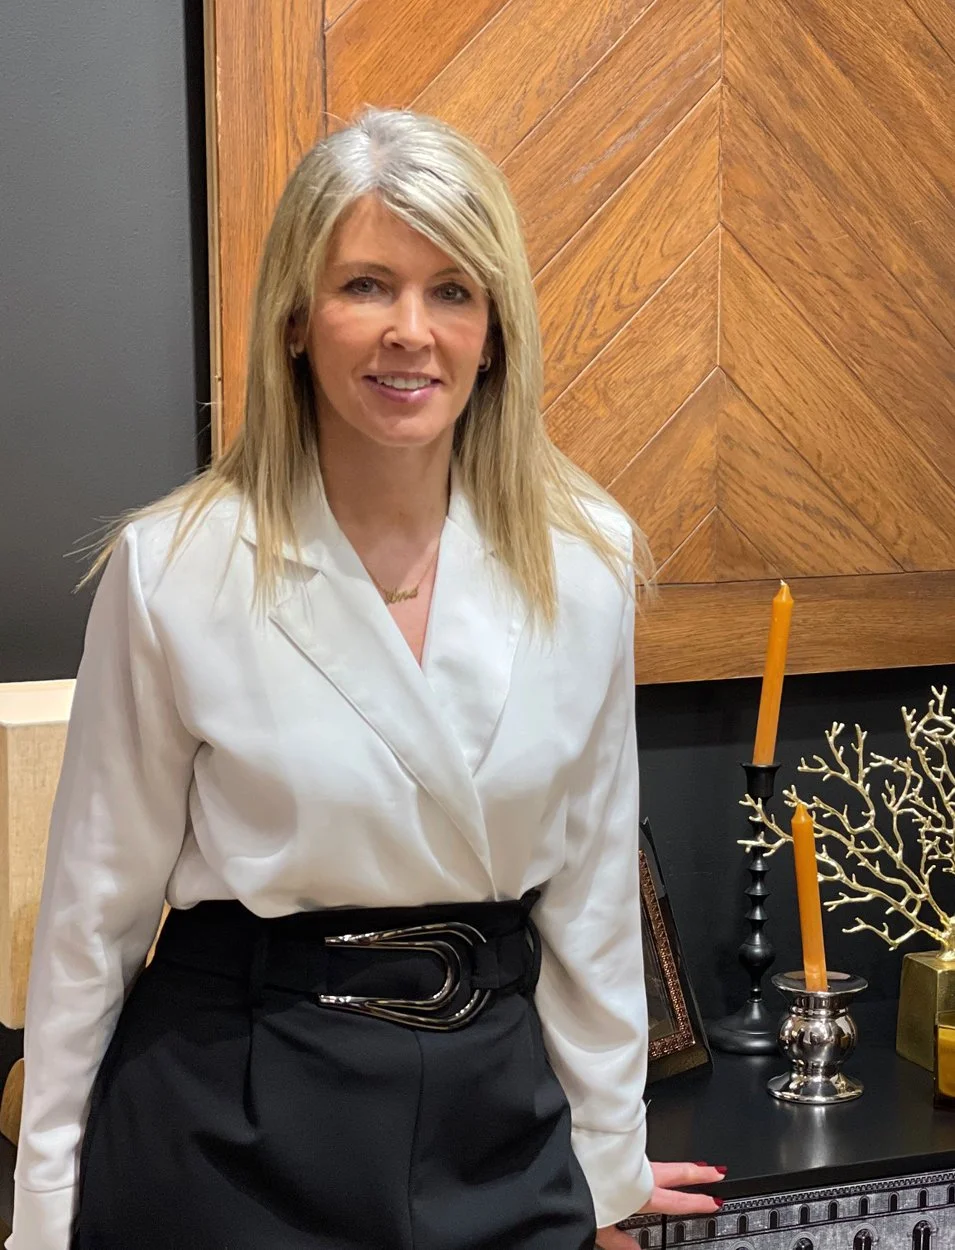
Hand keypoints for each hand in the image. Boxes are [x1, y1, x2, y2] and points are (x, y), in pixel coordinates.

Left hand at [595, 1161, 725, 1248]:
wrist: (572, 1154)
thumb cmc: (585, 1187)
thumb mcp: (600, 1224)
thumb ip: (619, 1240)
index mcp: (642, 1193)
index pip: (676, 1200)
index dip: (697, 1202)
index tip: (714, 1200)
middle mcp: (641, 1173)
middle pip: (677, 1173)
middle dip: (699, 1173)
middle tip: (718, 1171)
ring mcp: (632, 1158)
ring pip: (663, 1161)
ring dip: (681, 1164)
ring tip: (695, 1165)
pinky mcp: (620, 1149)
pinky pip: (645, 1155)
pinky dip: (657, 1159)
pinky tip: (653, 1159)